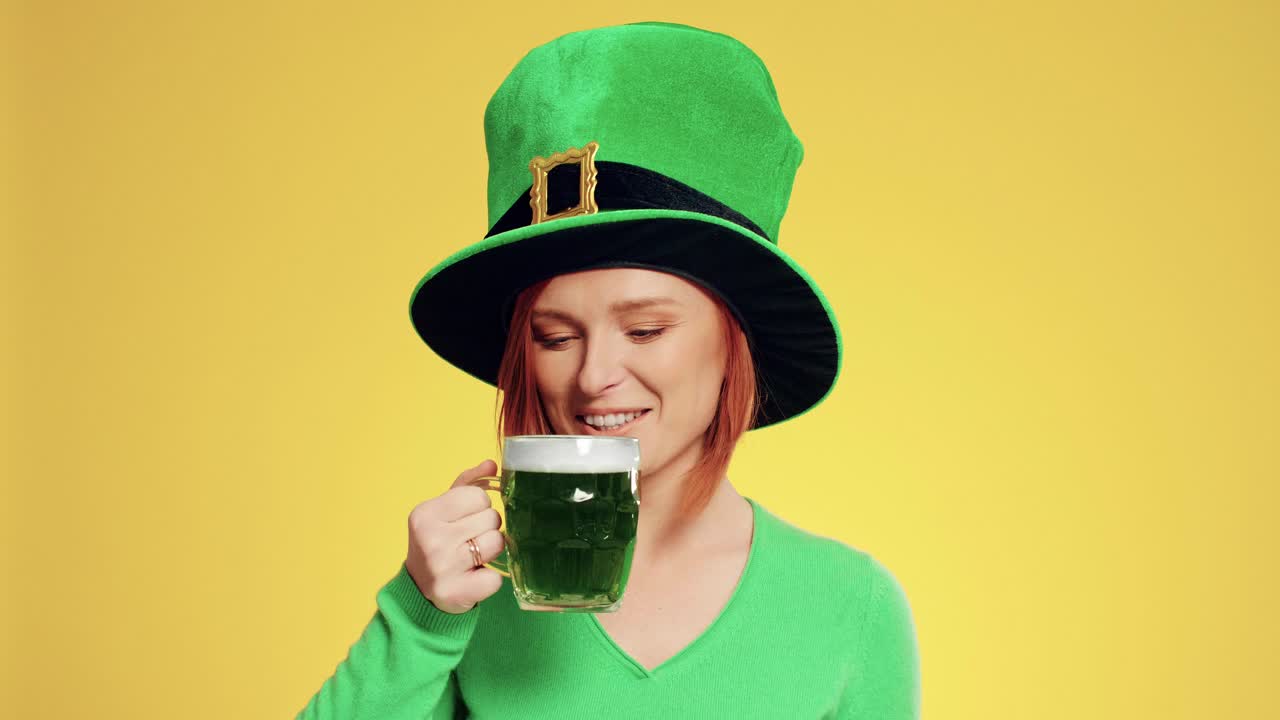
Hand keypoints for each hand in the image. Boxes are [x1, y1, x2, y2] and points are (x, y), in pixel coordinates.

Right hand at [404, 460, 504, 613]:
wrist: (420, 590)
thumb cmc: (438, 542)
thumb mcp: (445, 509)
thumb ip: (468, 484)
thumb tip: (492, 464)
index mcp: (425, 513)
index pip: (479, 496)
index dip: (479, 508)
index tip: (466, 520)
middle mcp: (430, 538)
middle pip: (491, 518)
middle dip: (487, 529)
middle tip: (469, 541)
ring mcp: (442, 567)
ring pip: (497, 543)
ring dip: (491, 551)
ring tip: (473, 557)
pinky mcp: (455, 592)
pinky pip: (495, 578)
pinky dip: (490, 580)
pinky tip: (473, 578)